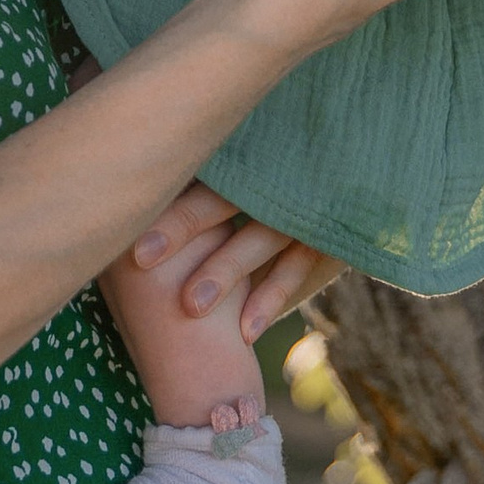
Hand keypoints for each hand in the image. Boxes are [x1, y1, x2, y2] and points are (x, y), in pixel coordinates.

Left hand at [131, 184, 343, 341]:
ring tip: (190, 308)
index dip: (164, 186)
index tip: (128, 215)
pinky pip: (297, 266)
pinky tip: (245, 332)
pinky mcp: (326, 234)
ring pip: (261, 236)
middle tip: (139, 260)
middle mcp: (275, 172)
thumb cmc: (275, 170)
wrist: (357, 166)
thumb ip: (204, 171)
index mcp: (248, 151)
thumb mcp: (247, 163)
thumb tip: (126, 171)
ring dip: (225, 272)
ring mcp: (303, 204)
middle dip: (181, 226)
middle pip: (223, 196)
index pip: (200, 165)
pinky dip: (271, 297)